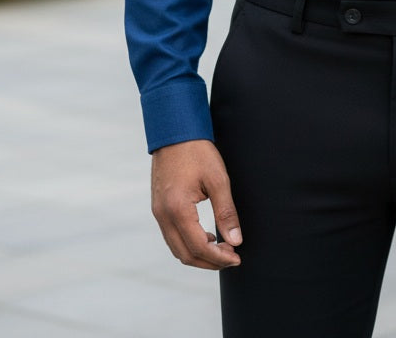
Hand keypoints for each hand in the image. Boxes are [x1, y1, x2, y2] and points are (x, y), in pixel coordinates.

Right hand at [151, 139, 242, 269]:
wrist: (174, 132)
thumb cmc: (197, 152)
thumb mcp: (218, 179)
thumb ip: (226, 212)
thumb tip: (235, 240)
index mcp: (177, 209)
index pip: (198, 247)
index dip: (219, 258)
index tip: (237, 257)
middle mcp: (163, 216)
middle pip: (185, 255)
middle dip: (209, 262)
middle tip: (232, 257)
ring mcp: (158, 213)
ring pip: (176, 248)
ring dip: (199, 255)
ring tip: (222, 249)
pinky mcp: (159, 208)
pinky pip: (172, 236)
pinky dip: (189, 243)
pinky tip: (206, 236)